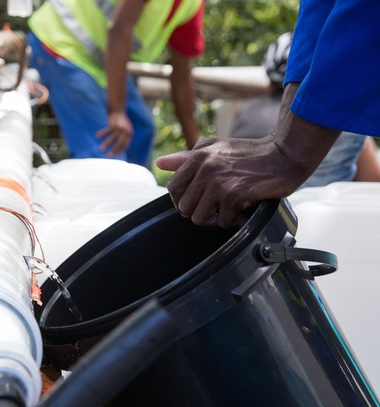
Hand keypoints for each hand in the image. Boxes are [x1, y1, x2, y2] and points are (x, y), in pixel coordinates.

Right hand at [97, 110, 132, 156]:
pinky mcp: (114, 124)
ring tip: (100, 149)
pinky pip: (107, 131)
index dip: (121, 150)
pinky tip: (97, 136)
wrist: (119, 109)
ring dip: (106, 144)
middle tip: (109, 155)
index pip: (126, 144)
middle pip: (119, 143)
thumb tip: (120, 147)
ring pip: (112, 138)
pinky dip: (102, 133)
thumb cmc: (121, 121)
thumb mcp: (127, 128)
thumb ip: (125, 136)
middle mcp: (125, 131)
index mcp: (130, 133)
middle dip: (114, 150)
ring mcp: (119, 128)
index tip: (116, 155)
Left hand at [156, 136, 305, 227]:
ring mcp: (220, 183)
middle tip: (214, 207)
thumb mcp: (215, 148)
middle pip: (184, 207)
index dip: (181, 200)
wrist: (284, 156)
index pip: (173, 188)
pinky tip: (241, 209)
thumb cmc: (249, 153)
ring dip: (213, 219)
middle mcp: (206, 169)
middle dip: (198, 211)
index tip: (193, 202)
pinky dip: (232, 220)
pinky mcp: (235, 196)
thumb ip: (186, 157)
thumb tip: (160, 163)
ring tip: (225, 210)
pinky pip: (223, 221)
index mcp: (198, 156)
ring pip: (200, 218)